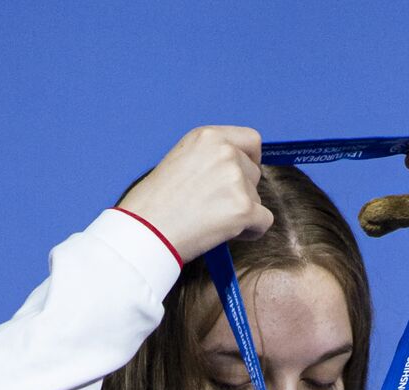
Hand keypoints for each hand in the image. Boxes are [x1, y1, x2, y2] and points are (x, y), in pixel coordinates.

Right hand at [117, 125, 274, 262]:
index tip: (240, 176)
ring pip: (257, 199)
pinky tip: (223, 234)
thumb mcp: (180, 161)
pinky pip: (264, 222)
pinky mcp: (243, 208)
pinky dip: (250, 232)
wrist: (145, 232)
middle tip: (211, 208)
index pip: (251, 140)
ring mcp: (236, 180)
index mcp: (208, 137)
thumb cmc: (154, 204)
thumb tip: (236, 172)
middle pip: (254, 173)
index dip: (249, 161)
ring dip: (240, 213)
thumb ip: (210, 160)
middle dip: (240, 192)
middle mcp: (225, 152)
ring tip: (208, 221)